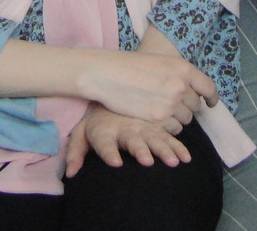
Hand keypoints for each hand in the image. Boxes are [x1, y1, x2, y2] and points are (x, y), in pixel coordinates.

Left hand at [65, 103, 191, 176]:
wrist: (111, 83)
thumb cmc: (97, 118)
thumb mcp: (82, 130)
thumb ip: (75, 150)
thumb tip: (70, 174)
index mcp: (104, 130)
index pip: (104, 143)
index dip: (109, 152)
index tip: (115, 163)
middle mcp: (125, 127)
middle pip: (133, 140)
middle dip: (140, 150)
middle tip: (147, 161)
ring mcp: (142, 125)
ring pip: (154, 137)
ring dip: (164, 149)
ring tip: (173, 161)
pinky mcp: (155, 124)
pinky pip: (169, 135)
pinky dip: (177, 146)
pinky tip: (186, 158)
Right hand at [80, 48, 216, 126]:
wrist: (107, 73)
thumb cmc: (129, 65)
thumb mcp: (160, 62)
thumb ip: (176, 74)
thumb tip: (190, 87)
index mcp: (183, 68)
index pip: (208, 87)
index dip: (211, 97)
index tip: (210, 103)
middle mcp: (181, 85)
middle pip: (195, 105)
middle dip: (188, 106)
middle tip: (174, 104)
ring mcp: (170, 102)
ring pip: (185, 119)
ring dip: (177, 117)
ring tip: (162, 110)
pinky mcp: (158, 117)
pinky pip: (173, 127)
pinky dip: (167, 125)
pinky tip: (155, 117)